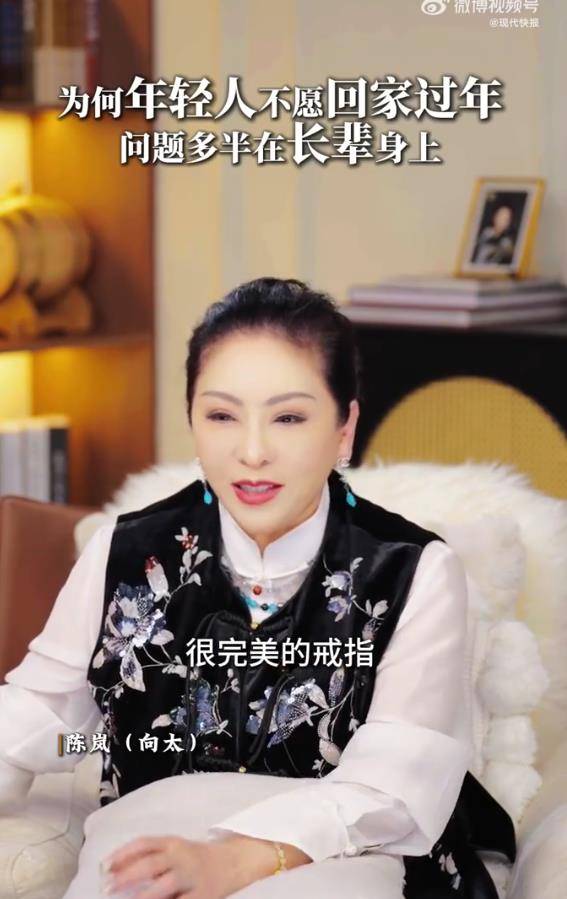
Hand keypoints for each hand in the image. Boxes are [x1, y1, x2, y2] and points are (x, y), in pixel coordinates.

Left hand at [102, 832, 311, 897]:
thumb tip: (117, 871)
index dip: (122, 854)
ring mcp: (192, 876)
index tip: (105, 865)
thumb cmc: (200, 857)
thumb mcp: (177, 848)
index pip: (144, 844)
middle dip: (126, 875)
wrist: (237, 860)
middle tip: (107, 886)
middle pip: (149, 864)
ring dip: (141, 896)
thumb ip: (153, 856)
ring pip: (162, 886)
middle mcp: (181, 856)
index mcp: (173, 842)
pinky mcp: (202, 895)